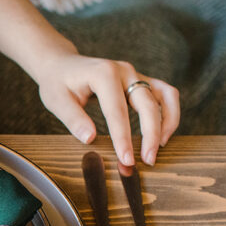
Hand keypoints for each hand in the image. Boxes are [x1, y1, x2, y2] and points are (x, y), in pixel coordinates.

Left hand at [34, 53, 179, 174]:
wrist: (62, 64)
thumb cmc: (58, 83)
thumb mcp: (56, 100)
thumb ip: (73, 119)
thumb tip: (90, 139)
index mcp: (103, 74)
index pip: (117, 111)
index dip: (123, 138)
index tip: (127, 160)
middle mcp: (124, 71)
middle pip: (148, 103)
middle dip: (150, 134)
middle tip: (148, 161)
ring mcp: (135, 74)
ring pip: (165, 95)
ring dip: (167, 122)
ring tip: (160, 147)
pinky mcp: (141, 80)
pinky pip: (165, 94)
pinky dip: (169, 113)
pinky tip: (162, 135)